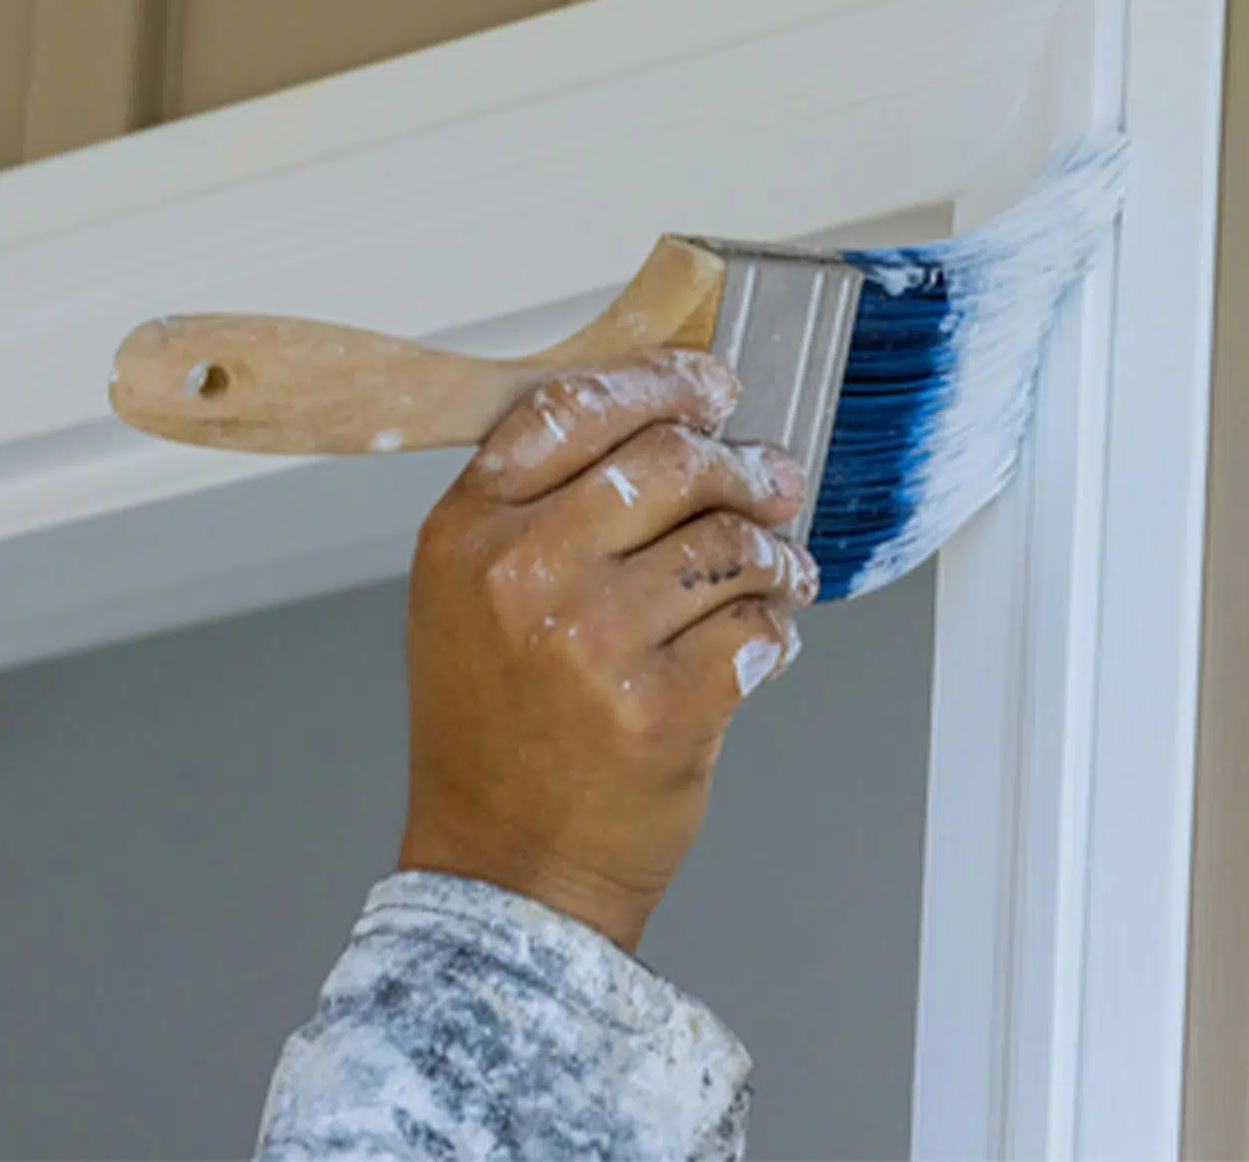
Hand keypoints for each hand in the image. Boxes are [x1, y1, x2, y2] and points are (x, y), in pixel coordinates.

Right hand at [394, 349, 816, 952]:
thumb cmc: (492, 733)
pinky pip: (754, 626)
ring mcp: (593, 642)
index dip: (659, 381)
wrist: (502, 866)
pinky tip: (766, 637)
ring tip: (781, 569)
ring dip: (772, 551)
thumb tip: (662, 426)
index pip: (573, 407)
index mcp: (467, 531)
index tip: (710, 386)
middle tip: (773, 479)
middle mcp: (522, 574)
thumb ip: (540, 505)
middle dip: (740, 465)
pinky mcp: (661, 707)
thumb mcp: (467, 595)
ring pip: (725, 543)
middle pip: (668, 460)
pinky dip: (776, 626)